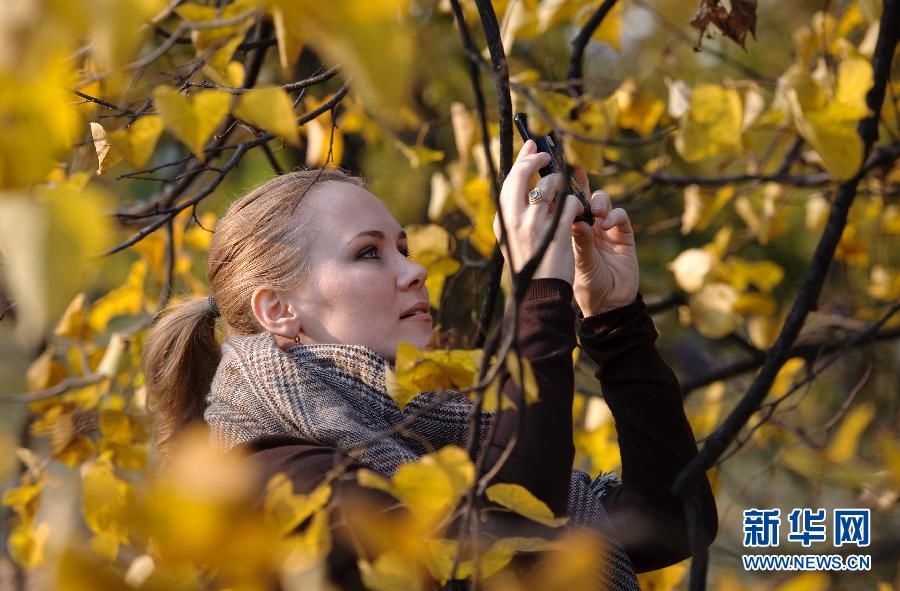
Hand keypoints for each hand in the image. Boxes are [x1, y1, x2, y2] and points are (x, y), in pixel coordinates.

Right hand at [492, 140, 585, 284]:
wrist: (539, 292)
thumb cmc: (530, 265)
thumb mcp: (512, 239)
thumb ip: (515, 213)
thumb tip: (524, 184)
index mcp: (502, 220)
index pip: (509, 181)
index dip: (521, 159)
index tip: (531, 145)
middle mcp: (513, 219)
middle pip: (522, 175)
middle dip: (536, 160)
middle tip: (548, 155)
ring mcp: (533, 225)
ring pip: (548, 186)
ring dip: (561, 185)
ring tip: (567, 195)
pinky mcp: (555, 232)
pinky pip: (568, 204)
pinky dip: (575, 203)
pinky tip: (578, 211)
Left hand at [570, 167, 638, 315]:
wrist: (605, 305)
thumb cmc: (581, 284)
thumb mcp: (572, 260)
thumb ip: (574, 238)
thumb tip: (570, 215)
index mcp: (564, 228)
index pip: (559, 200)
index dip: (557, 184)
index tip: (551, 167)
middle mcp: (583, 223)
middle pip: (580, 192)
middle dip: (578, 179)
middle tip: (575, 170)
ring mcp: (603, 227)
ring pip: (600, 199)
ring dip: (597, 200)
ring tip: (593, 212)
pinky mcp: (622, 233)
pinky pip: (619, 215)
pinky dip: (613, 215)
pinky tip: (605, 225)